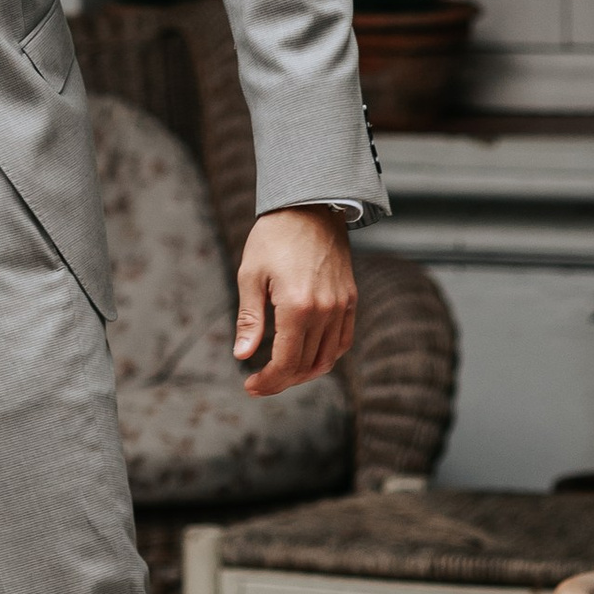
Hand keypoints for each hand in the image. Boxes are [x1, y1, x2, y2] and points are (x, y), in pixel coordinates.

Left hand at [233, 206, 357, 395]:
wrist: (310, 207)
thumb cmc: (273, 237)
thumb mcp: (250, 275)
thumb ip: (250, 319)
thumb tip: (242, 355)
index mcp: (297, 306)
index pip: (286, 362)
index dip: (268, 381)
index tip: (250, 386)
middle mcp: (325, 310)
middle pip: (307, 365)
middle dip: (282, 381)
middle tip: (259, 383)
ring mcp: (342, 306)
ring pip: (328, 358)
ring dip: (304, 372)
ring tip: (280, 372)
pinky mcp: (351, 299)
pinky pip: (343, 340)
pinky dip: (326, 356)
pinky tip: (306, 356)